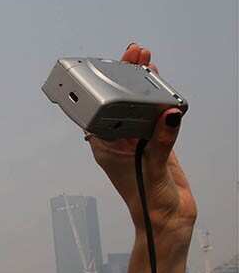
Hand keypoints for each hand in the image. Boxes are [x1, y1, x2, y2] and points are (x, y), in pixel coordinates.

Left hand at [86, 42, 196, 239]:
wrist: (167, 220)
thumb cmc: (147, 200)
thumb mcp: (153, 168)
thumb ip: (161, 141)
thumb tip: (169, 116)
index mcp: (105, 145)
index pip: (102, 108)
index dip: (106, 84)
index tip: (112, 65)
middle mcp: (119, 139)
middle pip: (120, 100)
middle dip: (127, 75)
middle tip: (135, 52)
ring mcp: (137, 139)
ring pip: (139, 104)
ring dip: (144, 82)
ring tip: (147, 59)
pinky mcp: (155, 141)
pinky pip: (156, 114)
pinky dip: (159, 98)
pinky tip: (161, 83)